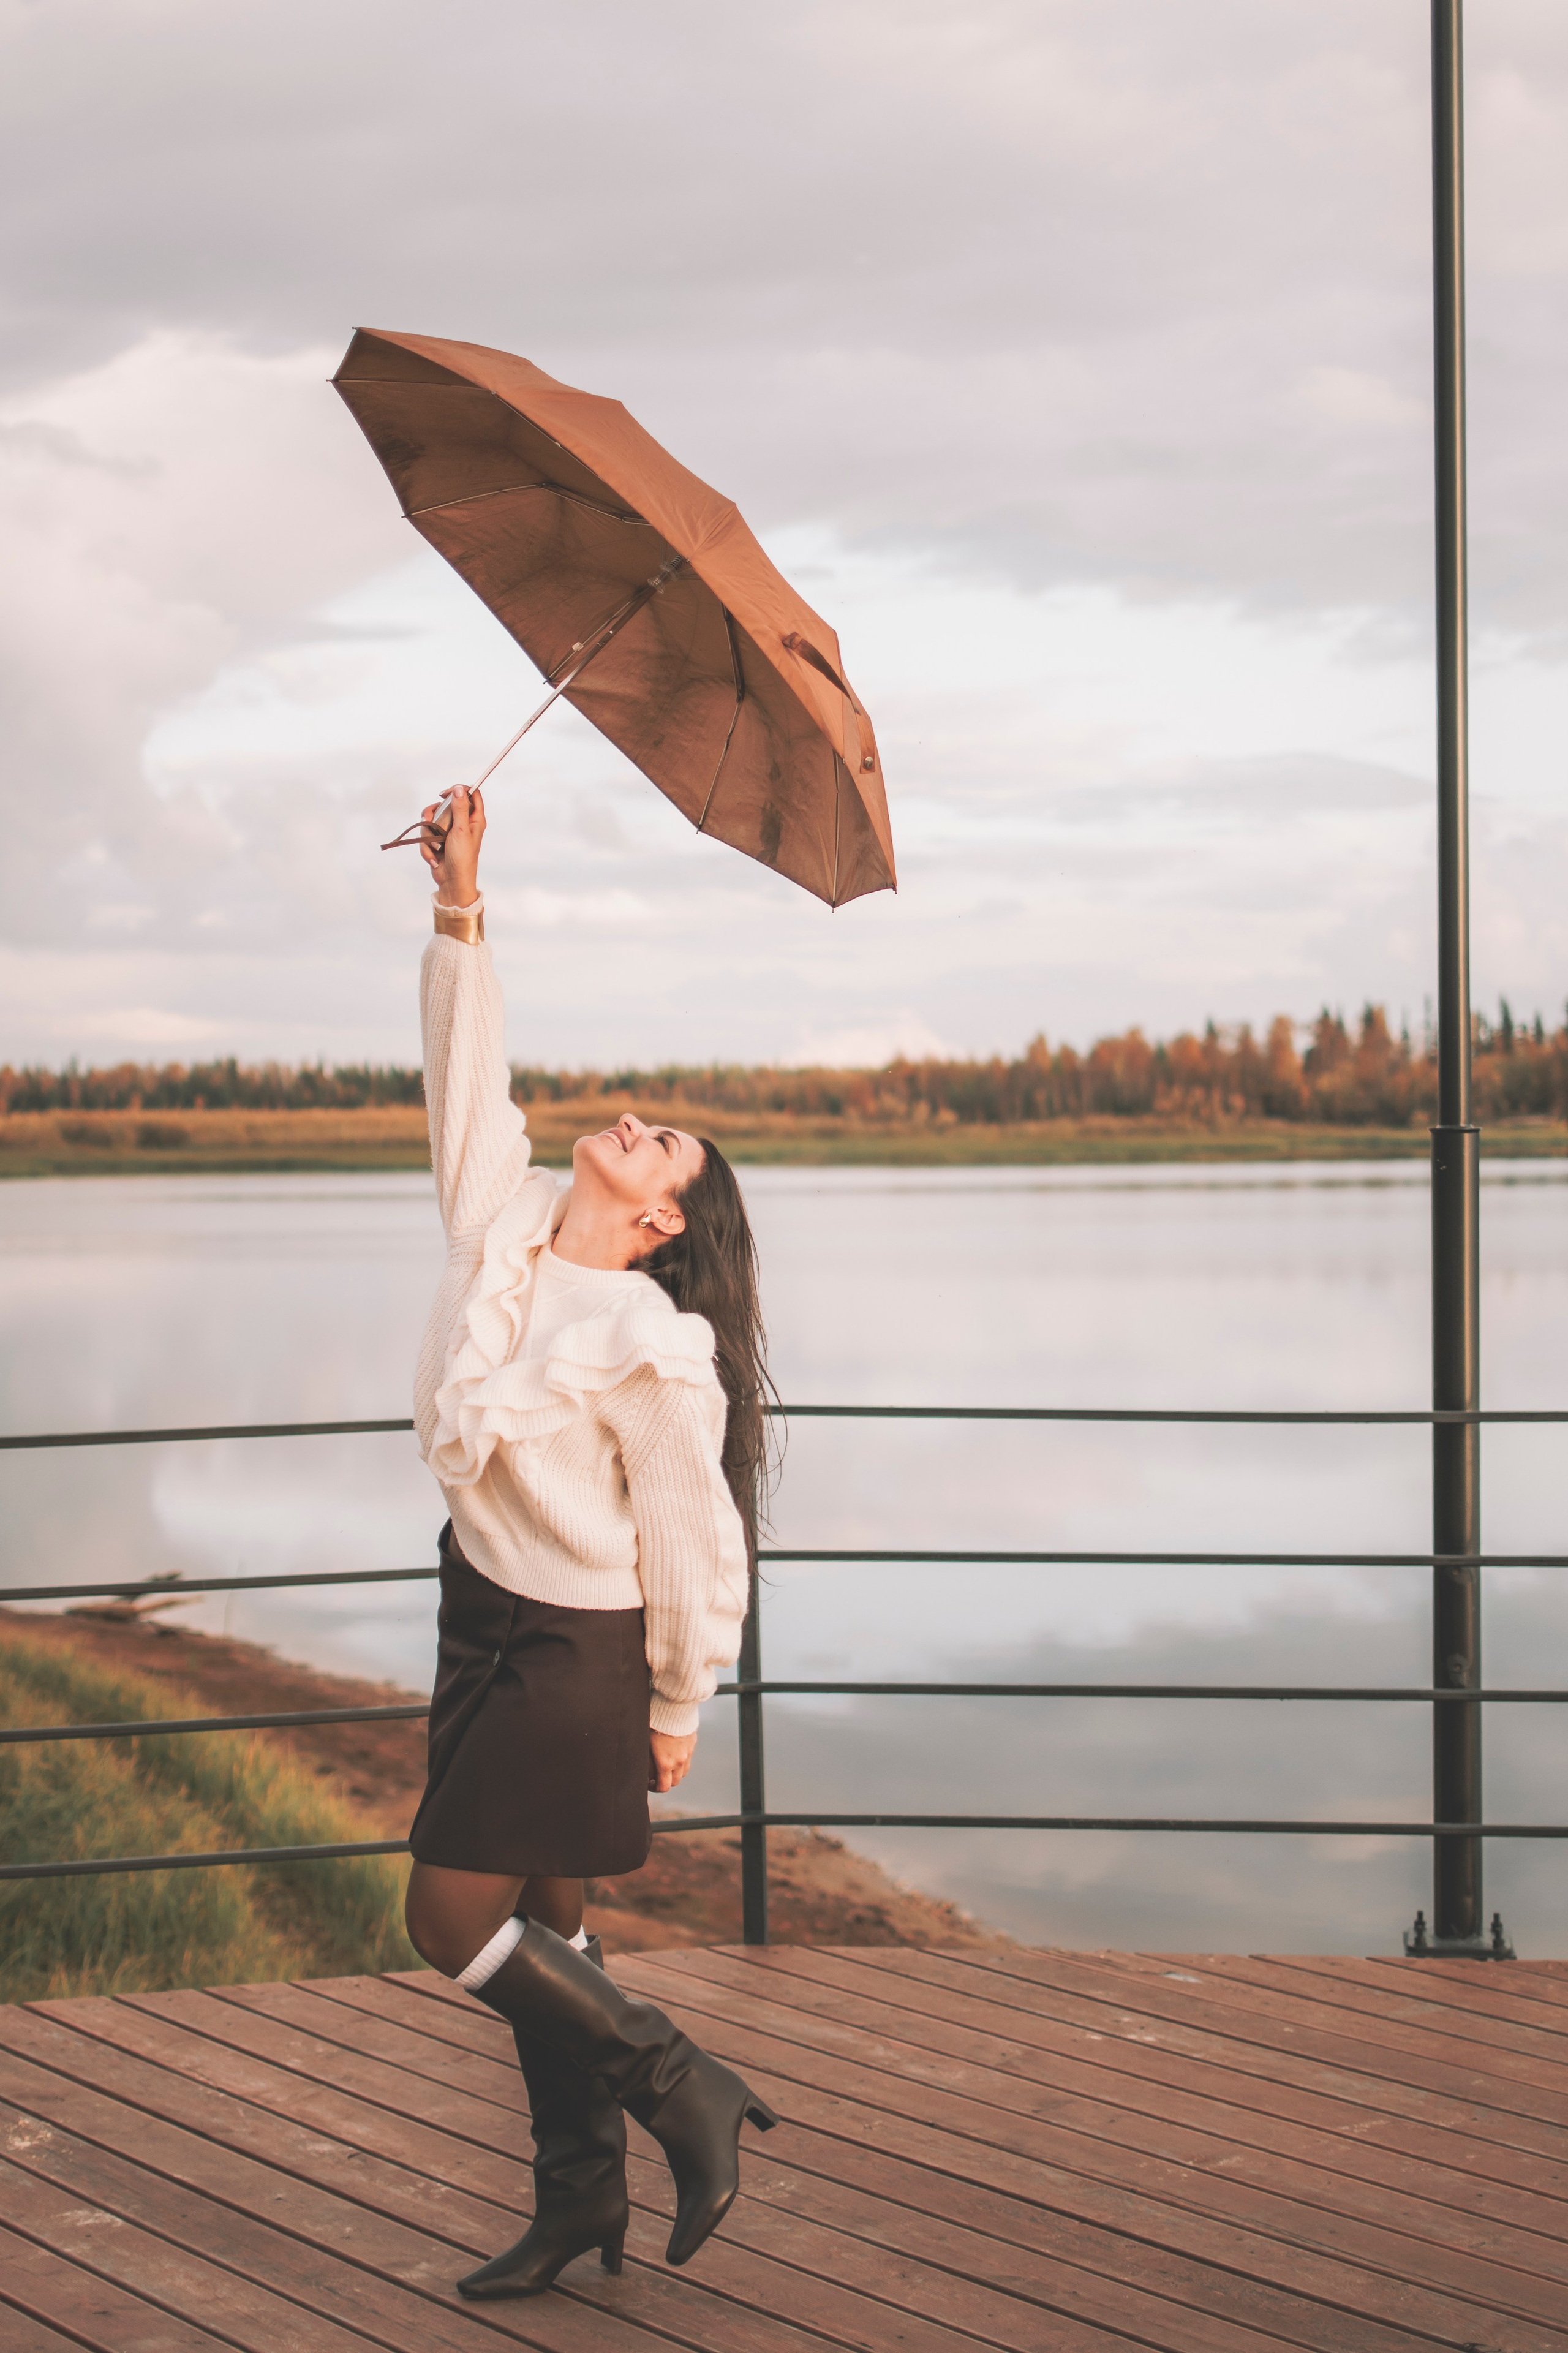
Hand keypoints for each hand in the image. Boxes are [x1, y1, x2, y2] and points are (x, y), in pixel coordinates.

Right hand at [419, 785, 484, 905]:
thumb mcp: (461, 830)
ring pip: (432, 820)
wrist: (452, 881)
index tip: (444, 794)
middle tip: (428, 820)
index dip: (458, 790)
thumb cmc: (462, 858)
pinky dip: (427, 846)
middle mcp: (462, 823)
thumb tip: (458, 789)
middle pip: (445, 805)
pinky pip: (427, 835)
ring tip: (435, 847)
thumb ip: (460, 808)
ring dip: (428, 835)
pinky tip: (434, 857)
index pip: (471, 795)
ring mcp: (449, 832)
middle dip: (433, 814)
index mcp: (474, 819)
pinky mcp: (438, 841)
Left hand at [648, 1729, 696, 1793]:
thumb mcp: (645, 1744)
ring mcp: (688, 1752)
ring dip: (675, 1772)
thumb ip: (646, 1762)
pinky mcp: (692, 1743)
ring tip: (666, 1764)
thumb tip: (646, 1773)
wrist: (673, 1706)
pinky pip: (688, 1758)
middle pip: (675, 1782)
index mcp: (666, 1763)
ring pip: (684, 1772)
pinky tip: (674, 1751)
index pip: (664, 1787)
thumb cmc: (655, 1723)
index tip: (649, 1784)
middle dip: (666, 1781)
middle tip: (656, 1776)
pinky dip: (682, 1760)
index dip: (655, 1789)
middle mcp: (679, 1761)